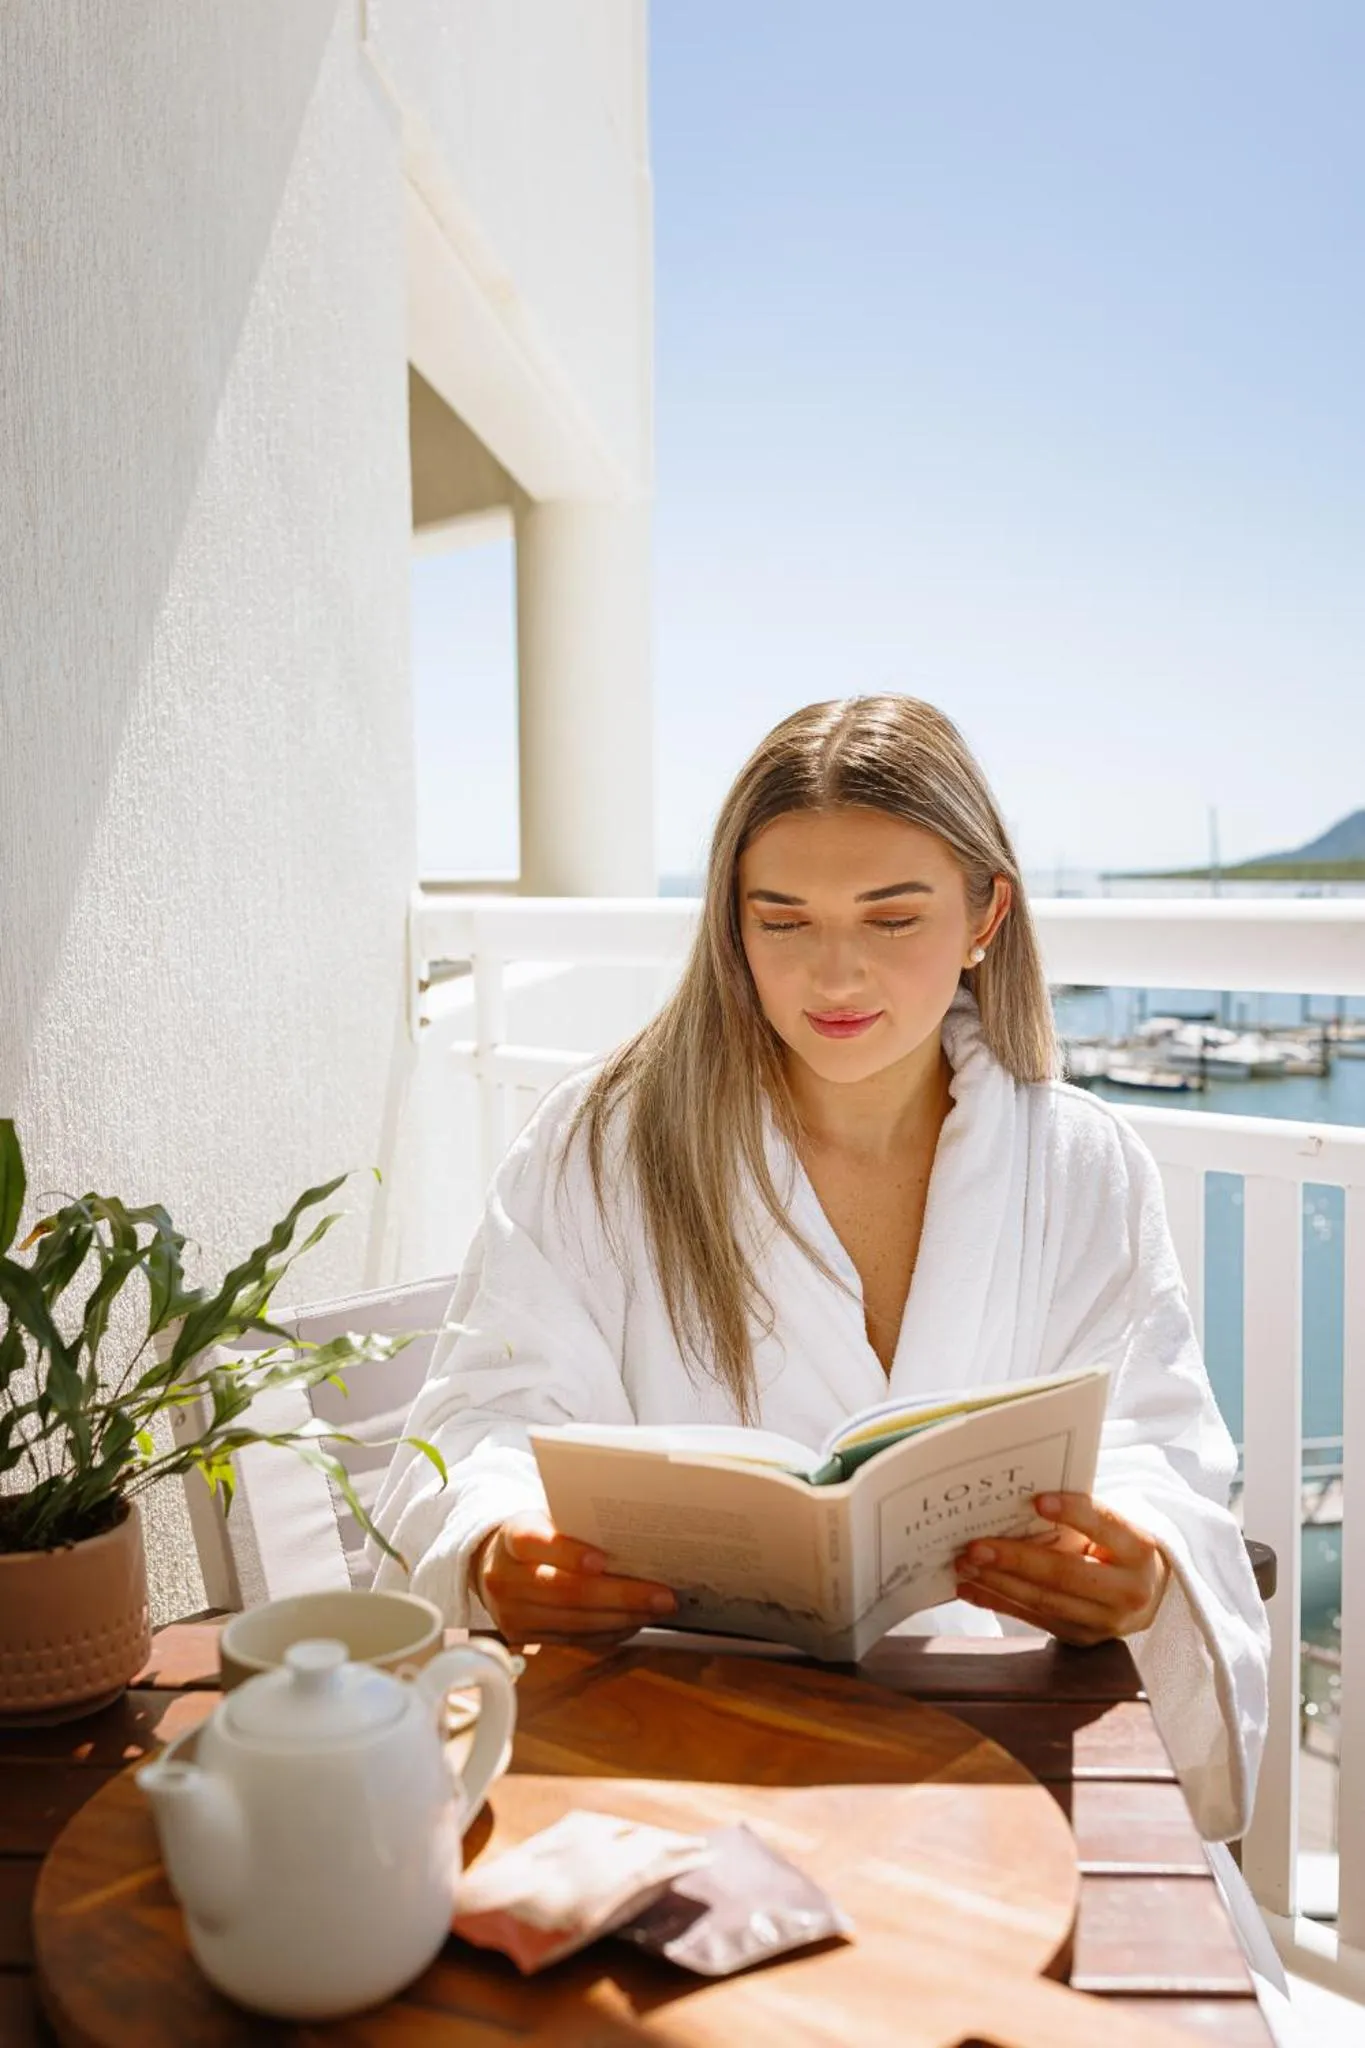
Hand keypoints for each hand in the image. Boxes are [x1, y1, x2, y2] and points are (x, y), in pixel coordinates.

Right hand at [470, 1512, 676, 1643]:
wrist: (496, 1565)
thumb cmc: (536, 1535)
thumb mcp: (546, 1518)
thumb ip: (577, 1525)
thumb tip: (636, 1535)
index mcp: (510, 1536)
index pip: (533, 1541)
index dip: (568, 1553)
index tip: (604, 1559)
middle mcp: (504, 1578)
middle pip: (564, 1590)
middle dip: (620, 1594)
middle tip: (662, 1594)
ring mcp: (512, 1613)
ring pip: (574, 1620)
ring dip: (624, 1617)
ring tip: (658, 1608)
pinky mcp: (525, 1638)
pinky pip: (575, 1638)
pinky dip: (610, 1631)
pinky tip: (636, 1620)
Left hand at [954, 1492, 1169, 1646]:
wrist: (1146, 1595)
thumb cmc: (1117, 1548)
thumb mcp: (1112, 1529)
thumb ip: (1078, 1519)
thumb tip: (1017, 1504)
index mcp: (1138, 1550)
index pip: (1106, 1527)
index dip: (1074, 1513)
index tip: (1038, 1500)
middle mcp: (1127, 1591)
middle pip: (1067, 1574)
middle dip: (1016, 1560)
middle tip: (976, 1546)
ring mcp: (1104, 1621)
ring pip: (1045, 1601)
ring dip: (998, 1583)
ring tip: (966, 1564)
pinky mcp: (1081, 1638)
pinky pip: (1033, 1619)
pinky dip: (998, 1602)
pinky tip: (970, 1588)